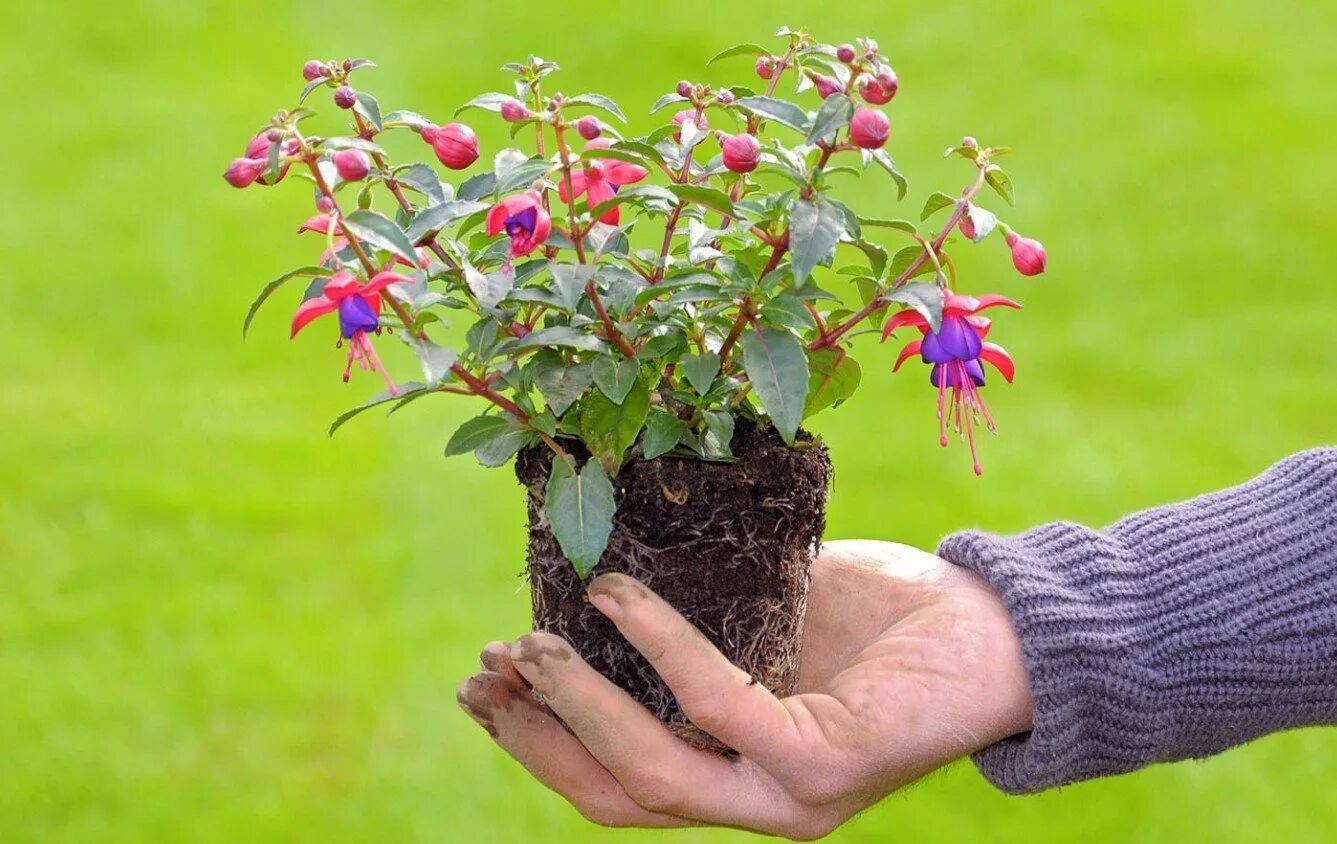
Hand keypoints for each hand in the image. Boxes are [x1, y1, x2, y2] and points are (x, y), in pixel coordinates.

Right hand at [457, 541, 1032, 839]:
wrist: (1004, 628)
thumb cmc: (888, 617)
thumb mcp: (768, 615)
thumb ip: (696, 622)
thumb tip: (596, 577)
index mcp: (740, 774)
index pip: (619, 784)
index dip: (542, 745)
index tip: (484, 688)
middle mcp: (759, 802)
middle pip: (617, 797)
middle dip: (538, 739)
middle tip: (484, 670)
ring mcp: (792, 796)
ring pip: (653, 772)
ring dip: (577, 705)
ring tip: (529, 641)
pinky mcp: (827, 766)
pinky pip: (718, 706)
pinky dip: (658, 646)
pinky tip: (617, 594)